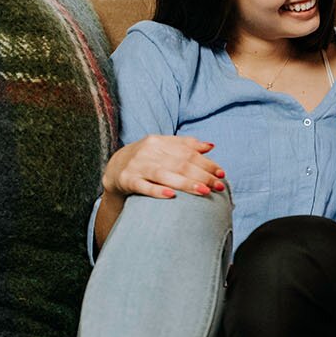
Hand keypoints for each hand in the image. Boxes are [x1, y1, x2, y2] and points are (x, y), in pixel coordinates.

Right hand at [103, 135, 224, 199]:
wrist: (114, 168)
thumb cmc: (147, 159)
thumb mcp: (163, 148)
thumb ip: (186, 146)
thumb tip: (211, 146)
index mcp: (159, 141)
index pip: (188, 152)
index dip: (206, 163)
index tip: (222, 174)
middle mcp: (148, 151)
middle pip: (180, 164)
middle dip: (202, 175)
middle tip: (219, 186)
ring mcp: (136, 165)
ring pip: (164, 175)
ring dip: (186, 183)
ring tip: (204, 191)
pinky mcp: (127, 180)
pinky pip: (143, 186)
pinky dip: (157, 191)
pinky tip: (171, 195)